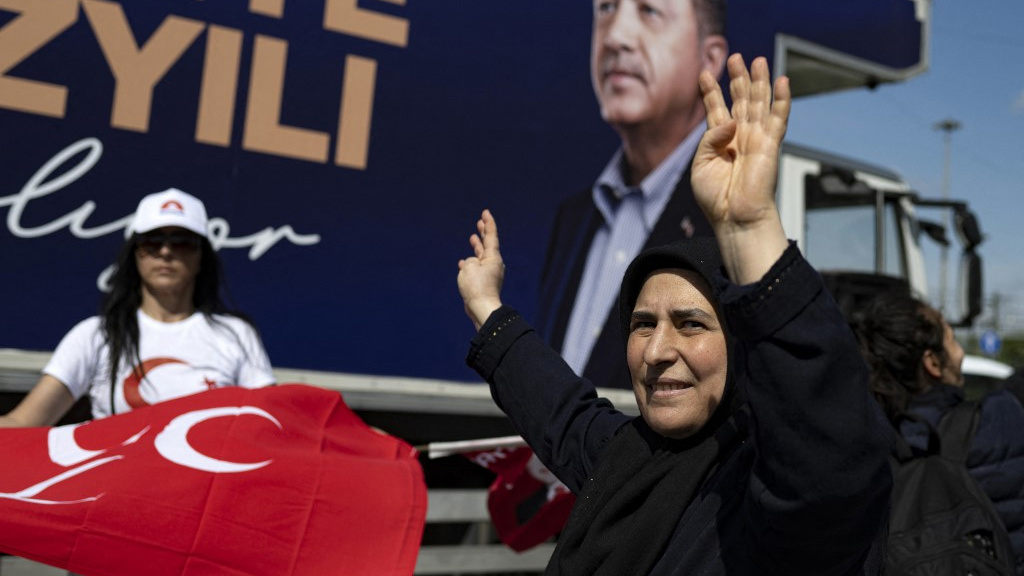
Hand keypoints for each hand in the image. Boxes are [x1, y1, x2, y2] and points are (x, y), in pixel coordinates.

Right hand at [458, 209, 504, 329]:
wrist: (482, 308)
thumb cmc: (476, 287)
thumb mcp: (469, 267)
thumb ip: (470, 261)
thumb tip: (471, 265)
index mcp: (493, 257)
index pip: (491, 236)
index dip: (488, 223)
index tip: (486, 212)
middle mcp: (493, 264)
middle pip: (488, 244)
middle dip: (483, 233)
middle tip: (480, 221)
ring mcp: (489, 274)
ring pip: (481, 256)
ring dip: (477, 247)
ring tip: (473, 237)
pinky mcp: (483, 283)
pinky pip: (476, 269)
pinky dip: (471, 263)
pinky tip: (463, 262)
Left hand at [691, 54, 790, 283]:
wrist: (735, 218)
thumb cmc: (715, 198)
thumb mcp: (700, 164)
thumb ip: (710, 138)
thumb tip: (731, 119)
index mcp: (719, 142)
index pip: (716, 109)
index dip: (710, 92)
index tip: (703, 74)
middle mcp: (739, 137)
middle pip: (740, 100)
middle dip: (737, 78)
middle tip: (735, 56)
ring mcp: (756, 139)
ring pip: (758, 103)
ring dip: (758, 81)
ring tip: (756, 60)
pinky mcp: (770, 146)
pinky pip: (778, 118)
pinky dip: (781, 99)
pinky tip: (781, 81)